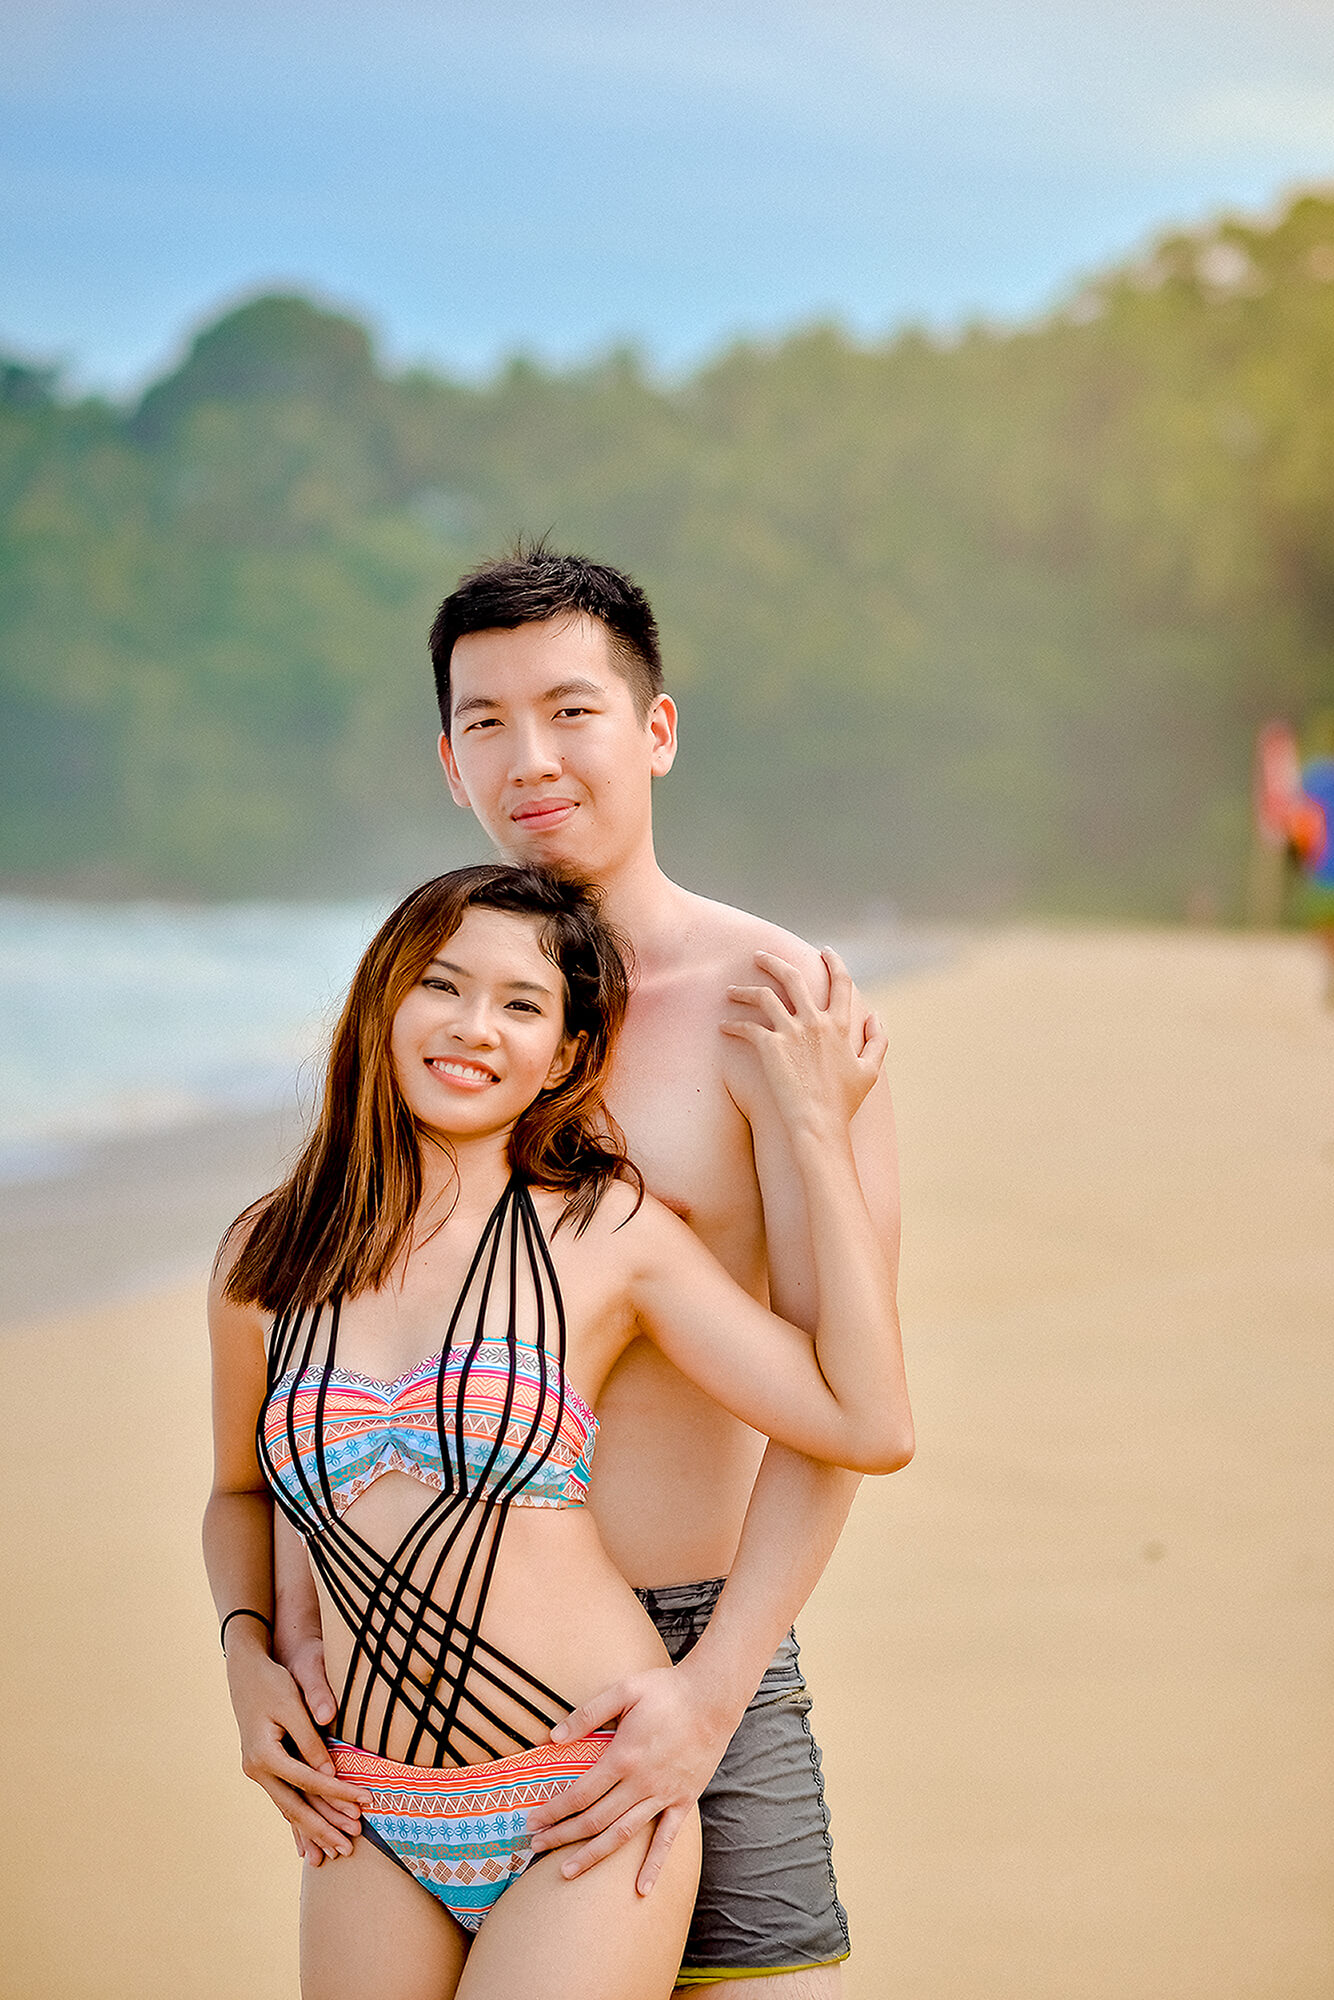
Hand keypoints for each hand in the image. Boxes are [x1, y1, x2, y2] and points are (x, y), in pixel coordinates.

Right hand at [224, 1640, 370, 1862]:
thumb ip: (310, 1738)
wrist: (245, 1671)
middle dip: (324, 1828)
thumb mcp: (292, 1703)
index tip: (366, 1801)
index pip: (308, 1781)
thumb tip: (330, 1771)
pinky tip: (311, 1839)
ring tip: (338, 1848)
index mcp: (264, 1755)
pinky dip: (300, 1819)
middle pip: (294, 1807)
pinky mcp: (264, 1769)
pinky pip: (285, 1800)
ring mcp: (257, 1773)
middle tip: (351, 1846)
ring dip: (314, 1829)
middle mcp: (256, 1770)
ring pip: (288, 1809)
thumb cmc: (273, 1682)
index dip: (338, 1792)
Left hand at [526, 1661, 736, 1893]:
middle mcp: (642, 1783)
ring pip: (622, 1834)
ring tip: (566, 1872)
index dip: (554, 1810)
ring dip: (592, 1855)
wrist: (713, 1697)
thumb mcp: (624, 1690)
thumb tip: (553, 1736)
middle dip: (562, 1835)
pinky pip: (666, 1839)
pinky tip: (641, 1889)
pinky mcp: (684, 1801)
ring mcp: (663, 1795)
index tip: (533, 1819)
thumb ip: (588, 1713)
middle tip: (535, 1846)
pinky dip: (653, 1866)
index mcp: (623, 1756)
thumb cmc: (666, 1690)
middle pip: (594, 1820)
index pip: (580, 1794)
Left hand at [723, 948, 886, 1130]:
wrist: (818, 1124)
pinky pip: (746, 1026)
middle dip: (773, 961)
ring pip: (762, 996)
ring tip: (731, 990)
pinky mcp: (769, 1047)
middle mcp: (815, 1022)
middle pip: (792, 977)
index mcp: (841, 1025)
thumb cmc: (844, 1102)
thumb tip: (877, 1015)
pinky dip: (732, 1024)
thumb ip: (878, 1040)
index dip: (834, 962)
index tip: (825, 951)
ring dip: (743, 990)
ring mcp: (791, 1032)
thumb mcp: (870, 1070)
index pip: (840, 982)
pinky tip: (723, 1026)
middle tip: (759, 955)